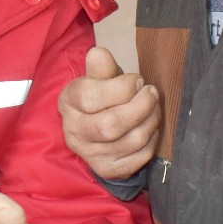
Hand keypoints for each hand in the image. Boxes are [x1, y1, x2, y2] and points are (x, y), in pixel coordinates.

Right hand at [58, 47, 160, 180]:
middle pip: (111, 125)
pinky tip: (149, 126)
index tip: (137, 80)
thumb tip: (99, 53)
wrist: (97, 124)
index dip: (123, 87)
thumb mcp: (99, 77)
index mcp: (68, 104)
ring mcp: (90, 155)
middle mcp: (74, 133)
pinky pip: (140, 157)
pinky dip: (152, 139)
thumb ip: (101, 67)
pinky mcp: (109, 169)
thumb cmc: (101, 95)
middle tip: (151, 93)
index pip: (92, 98)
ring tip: (153, 106)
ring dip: (151, 120)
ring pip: (131, 141)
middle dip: (140, 106)